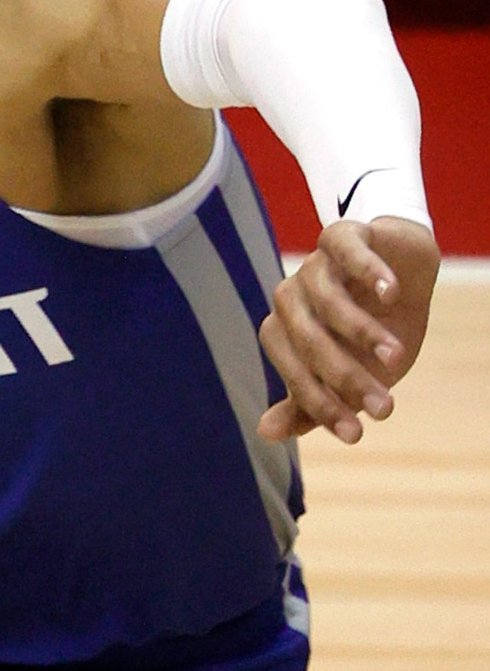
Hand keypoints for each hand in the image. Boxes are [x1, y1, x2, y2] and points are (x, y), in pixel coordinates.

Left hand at [259, 216, 439, 444]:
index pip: (296, 373)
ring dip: (362, 331)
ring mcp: (313, 265)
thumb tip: (265, 432)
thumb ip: (311, 402)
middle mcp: (290, 298)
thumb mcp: (351, 371)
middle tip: (384, 407)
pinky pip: (347, 251)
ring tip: (396, 357)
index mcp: (283, 333)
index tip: (356, 434)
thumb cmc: (373, 330)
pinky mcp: (341, 236)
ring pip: (328, 300)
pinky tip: (391, 293)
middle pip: (310, 342)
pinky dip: (368, 271)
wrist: (406, 274)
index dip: (323, 406)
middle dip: (347, 378)